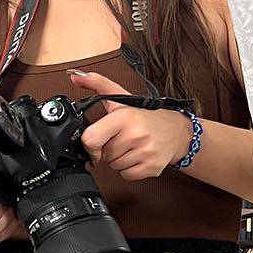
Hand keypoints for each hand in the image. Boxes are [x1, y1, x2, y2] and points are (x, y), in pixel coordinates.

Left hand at [69, 70, 191, 180]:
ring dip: (119, 159)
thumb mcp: (121, 97)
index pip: (90, 140)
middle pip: (103, 155)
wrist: (176, 131)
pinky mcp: (152, 167)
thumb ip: (97, 84)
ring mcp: (145, 152)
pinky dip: (129, 169)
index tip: (98, 141)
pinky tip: (137, 156)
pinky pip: (126, 175)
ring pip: (114, 166)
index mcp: (124, 117)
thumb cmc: (146, 116)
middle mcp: (136, 134)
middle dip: (108, 149)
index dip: (90, 144)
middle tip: (121, 139)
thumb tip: (75, 76)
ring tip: (131, 146)